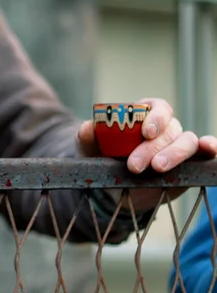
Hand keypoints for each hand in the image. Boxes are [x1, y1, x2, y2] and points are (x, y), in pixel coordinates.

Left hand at [77, 98, 216, 211]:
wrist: (114, 186)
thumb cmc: (103, 158)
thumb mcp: (90, 148)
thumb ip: (87, 137)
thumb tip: (87, 127)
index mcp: (144, 115)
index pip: (158, 107)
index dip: (155, 117)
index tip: (145, 132)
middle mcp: (166, 127)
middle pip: (169, 129)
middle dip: (152, 147)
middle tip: (135, 164)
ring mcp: (179, 145)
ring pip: (187, 142)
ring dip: (173, 154)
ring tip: (157, 168)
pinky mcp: (189, 163)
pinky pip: (204, 153)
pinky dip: (210, 148)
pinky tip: (209, 149)